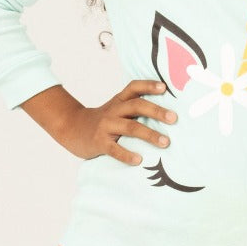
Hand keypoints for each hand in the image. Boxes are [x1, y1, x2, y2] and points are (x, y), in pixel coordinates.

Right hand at [61, 79, 176, 162]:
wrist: (72, 128)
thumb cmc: (103, 121)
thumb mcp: (116, 108)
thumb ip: (135, 107)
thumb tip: (167, 111)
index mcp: (119, 101)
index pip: (134, 88)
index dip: (148, 85)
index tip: (164, 88)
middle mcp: (113, 111)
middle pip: (136, 106)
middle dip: (156, 111)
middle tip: (174, 118)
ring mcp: (105, 126)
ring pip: (130, 127)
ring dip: (149, 134)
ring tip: (165, 142)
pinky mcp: (99, 143)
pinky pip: (114, 149)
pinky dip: (127, 155)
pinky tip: (139, 160)